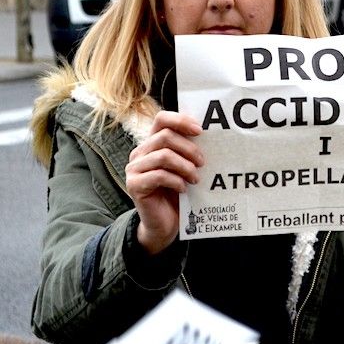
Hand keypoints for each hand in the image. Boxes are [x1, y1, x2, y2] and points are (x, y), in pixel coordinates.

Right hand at [125, 111, 202, 254]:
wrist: (164, 224)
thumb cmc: (177, 193)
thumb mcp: (184, 168)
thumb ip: (188, 151)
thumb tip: (209, 135)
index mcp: (152, 144)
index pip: (161, 119)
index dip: (180, 120)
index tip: (200, 131)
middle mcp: (140, 153)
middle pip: (165, 136)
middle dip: (189, 148)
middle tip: (202, 162)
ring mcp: (134, 169)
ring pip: (163, 156)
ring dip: (185, 166)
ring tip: (195, 178)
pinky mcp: (134, 185)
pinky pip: (159, 175)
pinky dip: (176, 181)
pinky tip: (183, 189)